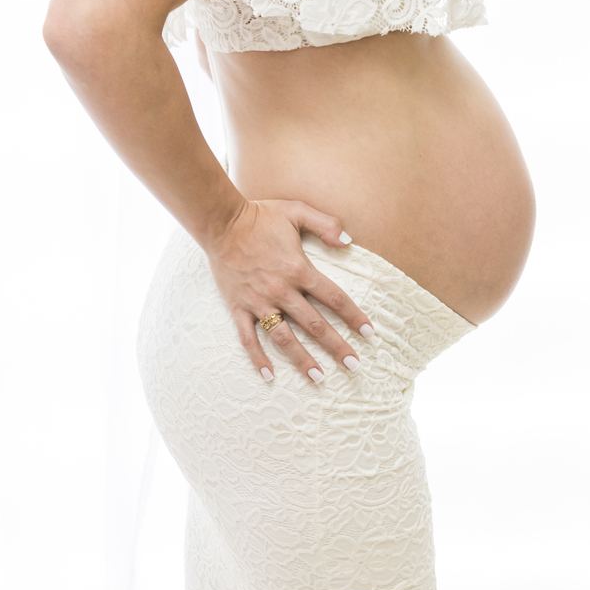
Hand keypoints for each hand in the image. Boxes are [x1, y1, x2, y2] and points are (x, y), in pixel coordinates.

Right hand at [205, 199, 374, 384]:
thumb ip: (325, 224)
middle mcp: (281, 290)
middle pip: (314, 325)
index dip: (353, 316)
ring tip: (319, 378)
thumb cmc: (260, 216)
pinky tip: (269, 376)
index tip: (368, 333)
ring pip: (284, 338)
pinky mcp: (238, 307)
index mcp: (298, 269)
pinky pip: (248, 338)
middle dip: (336, 346)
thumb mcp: (296, 211)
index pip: (333, 298)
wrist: (220, 223)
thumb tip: (349, 241)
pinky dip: (258, 358)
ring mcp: (259, 302)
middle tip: (353, 365)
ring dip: (302, 360)